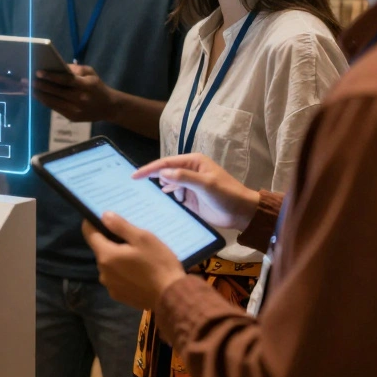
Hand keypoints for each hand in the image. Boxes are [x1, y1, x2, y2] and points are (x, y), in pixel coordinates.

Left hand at [32, 64, 114, 121]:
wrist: (108, 107)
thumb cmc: (97, 86)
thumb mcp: (90, 73)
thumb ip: (75, 69)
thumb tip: (56, 66)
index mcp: (86, 85)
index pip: (66, 80)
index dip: (51, 76)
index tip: (38, 72)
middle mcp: (80, 98)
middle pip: (56, 92)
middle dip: (40, 85)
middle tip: (27, 80)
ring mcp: (75, 110)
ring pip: (52, 101)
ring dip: (39, 94)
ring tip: (28, 88)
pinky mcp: (72, 117)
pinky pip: (55, 108)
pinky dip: (44, 101)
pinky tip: (37, 95)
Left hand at [83, 213, 186, 310]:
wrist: (172, 297)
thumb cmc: (159, 264)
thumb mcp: (143, 238)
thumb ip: (120, 226)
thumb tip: (104, 216)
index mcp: (105, 255)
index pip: (89, 233)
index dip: (93, 223)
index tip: (102, 217)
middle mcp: (102, 272)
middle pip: (100, 250)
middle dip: (111, 242)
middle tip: (130, 239)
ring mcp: (110, 286)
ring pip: (108, 264)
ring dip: (117, 258)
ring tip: (137, 257)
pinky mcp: (118, 296)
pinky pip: (115, 278)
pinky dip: (122, 272)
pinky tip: (138, 273)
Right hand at [133, 153, 260, 230]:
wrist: (242, 214)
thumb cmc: (226, 195)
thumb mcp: (206, 184)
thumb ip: (184, 177)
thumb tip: (162, 173)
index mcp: (193, 162)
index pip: (166, 163)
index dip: (150, 169)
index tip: (135, 176)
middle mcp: (189, 171)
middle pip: (165, 171)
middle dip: (151, 176)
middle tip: (134, 185)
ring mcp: (189, 185)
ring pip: (168, 184)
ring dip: (158, 188)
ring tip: (143, 194)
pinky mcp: (190, 198)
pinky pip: (174, 195)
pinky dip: (166, 197)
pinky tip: (159, 201)